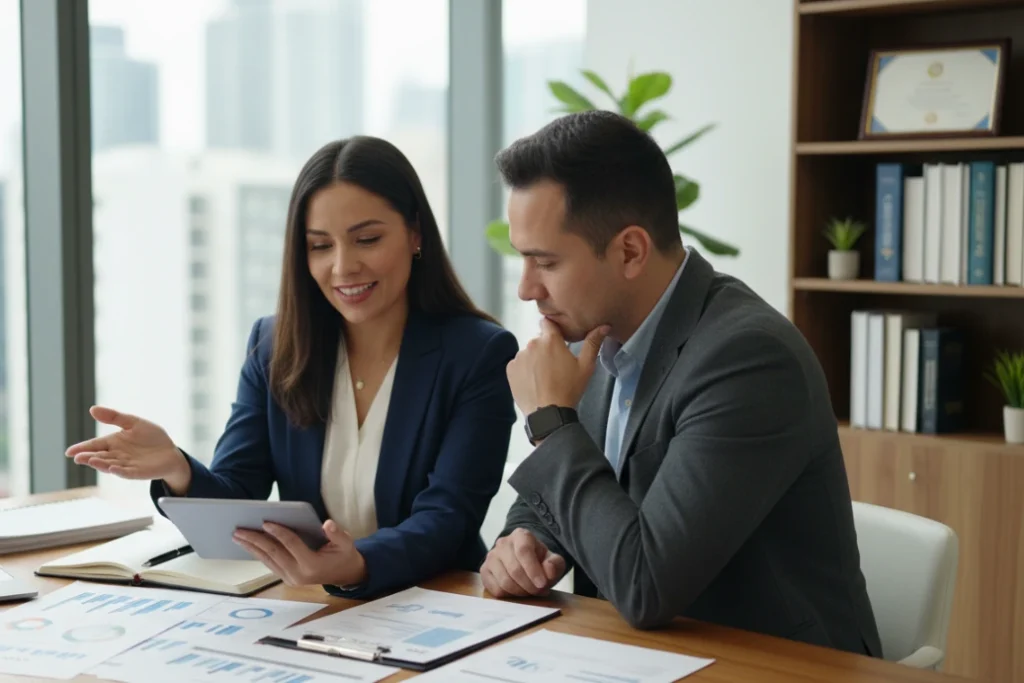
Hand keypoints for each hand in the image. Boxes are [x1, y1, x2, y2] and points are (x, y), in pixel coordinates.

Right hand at [64, 406, 190, 491]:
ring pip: (110, 465)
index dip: (82, 448)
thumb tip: (92, 409)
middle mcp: (117, 455)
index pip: (94, 445)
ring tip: (91, 460)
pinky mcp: (137, 472)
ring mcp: (126, 465)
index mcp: (113, 443)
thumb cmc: (151, 437)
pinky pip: (126, 472)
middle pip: (99, 456)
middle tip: (77, 457)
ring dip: (100, 464)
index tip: (69, 452)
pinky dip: (119, 471)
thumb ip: (114, 417)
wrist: (171, 452)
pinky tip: (112, 468)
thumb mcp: (133, 423)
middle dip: (88, 457)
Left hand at [233, 519, 366, 587]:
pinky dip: (258, 554)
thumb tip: (327, 523)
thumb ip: (337, 534)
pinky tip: (249, 545)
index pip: (291, 545)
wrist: (345, 575)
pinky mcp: (287, 580)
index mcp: (312, 565)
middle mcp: (298, 575)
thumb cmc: (345, 555)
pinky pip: (270, 564)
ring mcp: (291, 579)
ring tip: (238, 537)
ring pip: (268, 560)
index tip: (265, 522)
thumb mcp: (346, 543)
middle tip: (239, 530)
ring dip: (252, 548)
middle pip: (273, 554)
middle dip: (255, 540)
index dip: (279, 532)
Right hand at [480, 528, 565, 597]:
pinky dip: (509, 596)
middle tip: (539, 591)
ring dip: (520, 592)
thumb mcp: (554, 561)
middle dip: (529, 585)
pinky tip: (517, 592)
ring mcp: (491, 556)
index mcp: (521, 535)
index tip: (542, 584)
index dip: (533, 570)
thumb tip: (548, 568)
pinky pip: (495, 589)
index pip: (524, 551)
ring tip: (530, 591)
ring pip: (504, 581)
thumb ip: (555, 564)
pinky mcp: (484, 571)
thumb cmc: (540, 562)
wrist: (526, 563)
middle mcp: (502, 543)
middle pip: (514, 569)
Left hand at [506, 320, 608, 416]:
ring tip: (544, 376)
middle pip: (539, 340)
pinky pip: (518, 364)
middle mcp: (532, 343)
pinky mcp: (510, 369)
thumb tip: (604, 326)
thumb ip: (593, 343)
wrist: (548, 413)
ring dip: (534, 359)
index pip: (548, 322)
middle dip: (546, 348)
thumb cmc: (569, 389)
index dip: (553, 330)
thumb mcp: (585, 366)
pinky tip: (534, 381)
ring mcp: (519, 356)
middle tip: (555, 365)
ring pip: (528, 352)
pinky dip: (524, 370)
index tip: (558, 340)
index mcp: (550, 340)